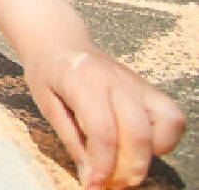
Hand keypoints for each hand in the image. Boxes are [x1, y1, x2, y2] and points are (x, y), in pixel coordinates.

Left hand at [26, 47, 184, 187]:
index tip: (94, 186)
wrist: (59, 43)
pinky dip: (164, 139)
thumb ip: (71, 140)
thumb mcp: (46, 104)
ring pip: (166, 122)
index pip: (103, 131)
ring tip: (127, 166)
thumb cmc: (48, 74)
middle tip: (113, 185)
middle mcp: (117, 80)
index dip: (102, 166)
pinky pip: (172, 117)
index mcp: (83, 81)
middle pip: (137, 132)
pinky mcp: (149, 88)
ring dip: (151, 154)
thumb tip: (92, 177)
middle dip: (129, 168)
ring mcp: (137, 82)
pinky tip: (141, 147)